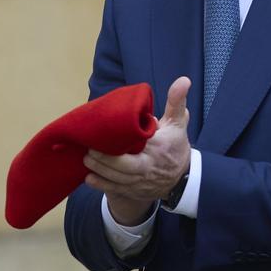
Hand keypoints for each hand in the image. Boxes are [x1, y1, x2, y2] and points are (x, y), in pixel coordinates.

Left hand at [85, 77, 191, 223]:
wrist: (182, 177)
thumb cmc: (175, 145)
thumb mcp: (178, 122)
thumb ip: (176, 101)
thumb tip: (183, 80)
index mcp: (159, 147)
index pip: (139, 144)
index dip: (121, 142)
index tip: (105, 133)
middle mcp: (150, 167)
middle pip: (124, 167)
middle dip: (104, 159)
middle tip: (90, 149)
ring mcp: (142, 181)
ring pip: (117, 179)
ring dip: (100, 170)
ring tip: (86, 159)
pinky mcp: (135, 191)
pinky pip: (115, 190)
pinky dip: (101, 185)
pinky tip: (89, 177)